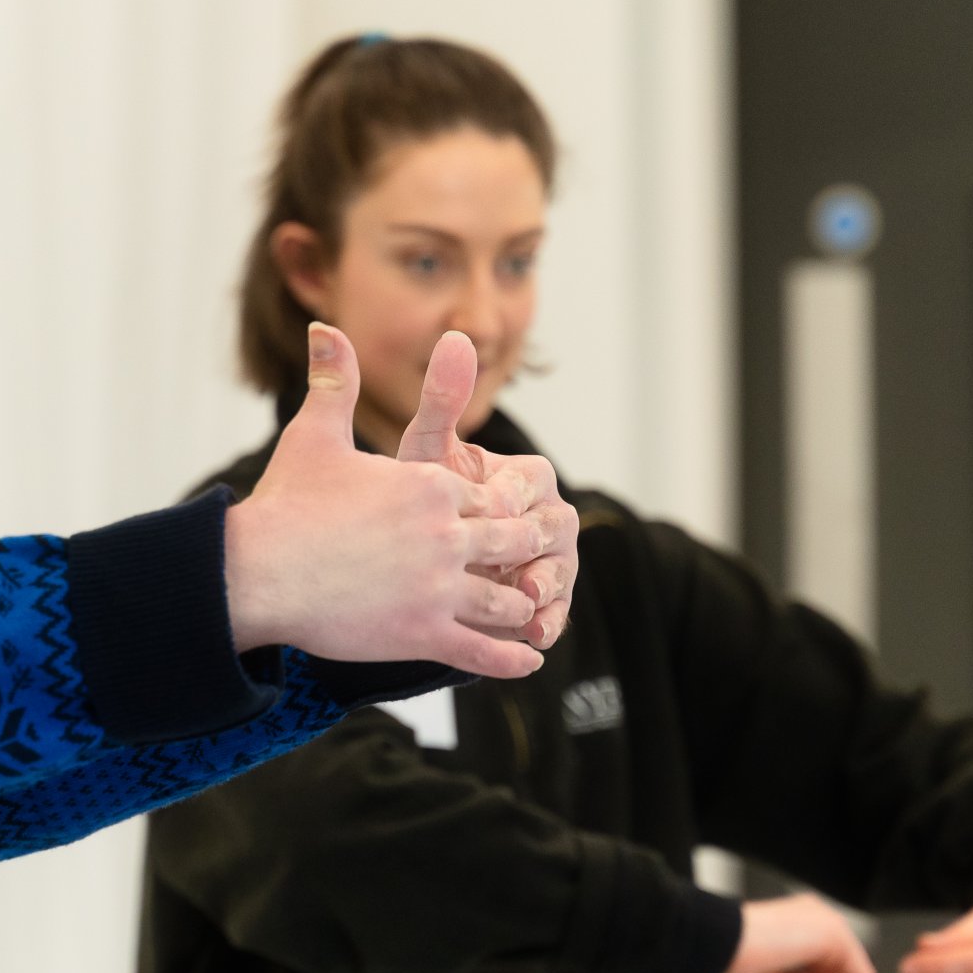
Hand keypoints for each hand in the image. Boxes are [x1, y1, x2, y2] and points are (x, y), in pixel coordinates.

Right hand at [223, 325, 571, 677]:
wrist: (256, 572)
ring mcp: (438, 588)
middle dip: (529, 548)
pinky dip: (512, 660)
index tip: (516, 516)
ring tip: (534, 610)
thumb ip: (334, 382)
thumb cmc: (284, 506)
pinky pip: (484, 652)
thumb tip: (324, 328)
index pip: (489, 497)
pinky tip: (529, 661)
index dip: (502, 508)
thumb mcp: (315, 434)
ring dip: (522, 605)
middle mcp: (445, 534)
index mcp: (429, 485)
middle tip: (546, 555)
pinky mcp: (423, 634)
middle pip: (510, 541)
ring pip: (504, 599)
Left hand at [395, 331, 578, 648]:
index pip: (528, 482)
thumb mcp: (427, 452)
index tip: (483, 508)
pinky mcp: (541, 602)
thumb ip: (442, 398)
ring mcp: (549, 561)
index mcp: (525, 476)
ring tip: (528, 604)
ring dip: (547, 590)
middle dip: (534, 547)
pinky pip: (553, 614)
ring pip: (559, 574)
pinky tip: (533, 638)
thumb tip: (457, 335)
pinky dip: (546, 624)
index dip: (506, 497)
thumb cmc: (423, 494)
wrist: (413, 553)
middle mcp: (546, 515)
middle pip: (554, 530)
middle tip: (511, 557)